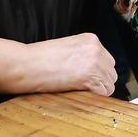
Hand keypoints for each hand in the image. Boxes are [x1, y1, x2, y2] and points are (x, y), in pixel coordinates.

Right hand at [0, 33, 115, 95]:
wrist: (26, 64)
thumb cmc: (39, 58)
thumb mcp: (67, 48)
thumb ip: (82, 55)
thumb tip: (91, 69)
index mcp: (91, 40)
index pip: (108, 60)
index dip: (100, 72)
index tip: (90, 79)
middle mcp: (96, 49)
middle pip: (111, 71)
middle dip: (101, 81)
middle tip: (86, 88)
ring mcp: (94, 62)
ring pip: (109, 82)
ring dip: (99, 90)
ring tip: (82, 92)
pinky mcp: (89, 77)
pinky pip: (104, 91)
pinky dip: (96, 97)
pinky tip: (84, 96)